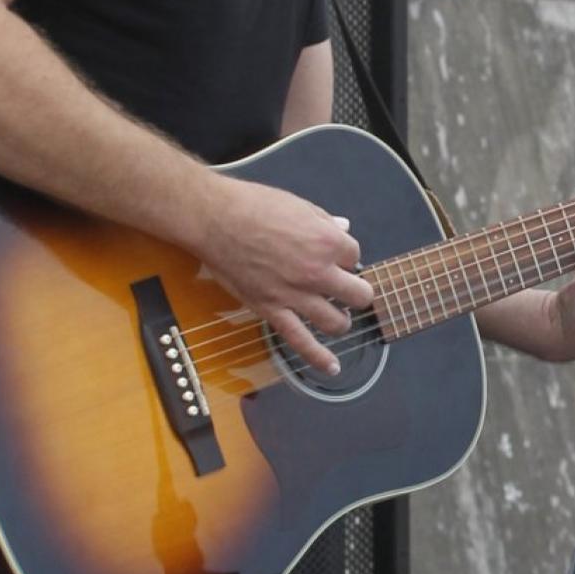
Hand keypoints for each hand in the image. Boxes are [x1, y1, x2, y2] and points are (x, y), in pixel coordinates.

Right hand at [194, 177, 375, 375]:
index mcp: (327, 242)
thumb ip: (325, 222)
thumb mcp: (300, 206)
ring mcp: (295, 295)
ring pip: (336, 322)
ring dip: (342, 320)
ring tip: (339, 317)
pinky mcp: (271, 310)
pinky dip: (319, 358)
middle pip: (358, 294)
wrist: (215, 220)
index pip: (355, 256)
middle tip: (348, 290)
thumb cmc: (255, 206)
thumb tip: (344, 227)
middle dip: (357, 292)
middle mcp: (318, 272)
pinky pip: (300, 341)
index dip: (346, 256)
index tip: (334, 255)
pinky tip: (332, 367)